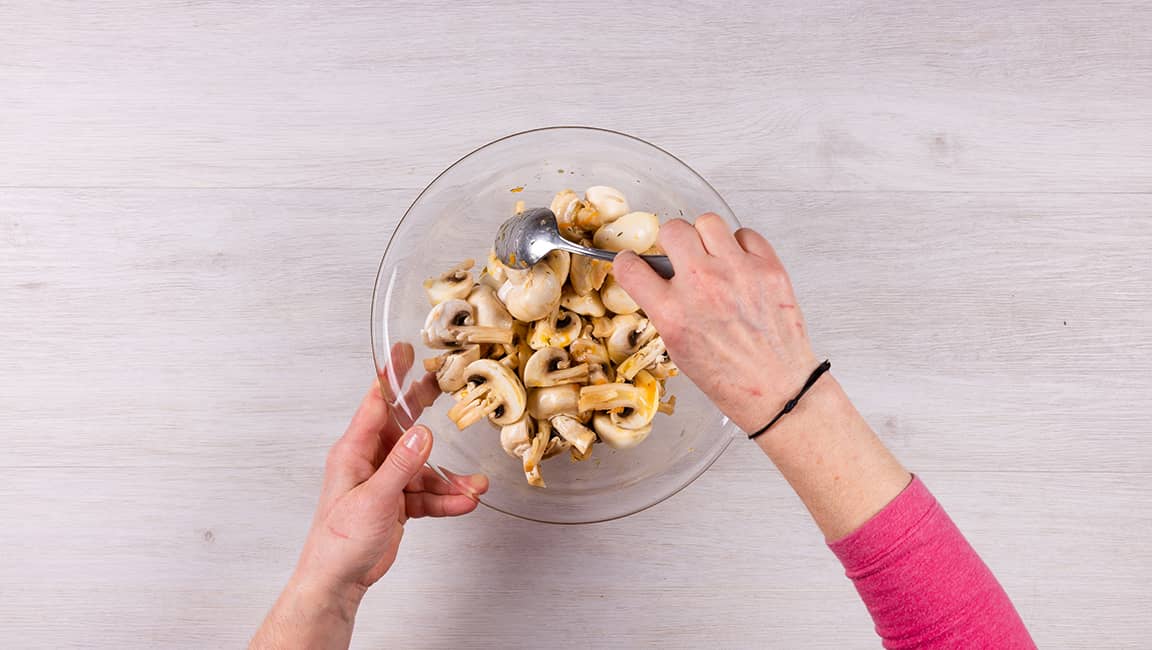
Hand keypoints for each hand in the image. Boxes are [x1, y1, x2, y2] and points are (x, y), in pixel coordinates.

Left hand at [296, 345, 488, 595]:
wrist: (337, 581)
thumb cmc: (338, 541)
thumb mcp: (373, 500)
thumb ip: (400, 465)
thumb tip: (422, 433)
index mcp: (354, 451)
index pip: (375, 404)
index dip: (391, 376)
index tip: (405, 351)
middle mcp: (370, 460)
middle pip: (404, 427)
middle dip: (426, 409)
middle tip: (447, 385)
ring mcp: (386, 481)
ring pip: (425, 469)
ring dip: (449, 479)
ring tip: (474, 486)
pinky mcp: (398, 503)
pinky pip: (428, 494)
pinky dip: (446, 500)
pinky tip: (464, 503)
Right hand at [613, 214, 817, 432]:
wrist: (776, 390)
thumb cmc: (729, 376)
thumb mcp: (677, 348)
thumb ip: (665, 308)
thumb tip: (658, 279)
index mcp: (672, 312)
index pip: (631, 267)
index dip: (628, 262)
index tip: (634, 263)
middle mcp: (702, 286)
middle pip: (672, 230)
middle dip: (671, 241)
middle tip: (679, 255)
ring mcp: (738, 272)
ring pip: (708, 222)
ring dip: (705, 237)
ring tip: (711, 256)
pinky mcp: (768, 268)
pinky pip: (746, 234)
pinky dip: (740, 246)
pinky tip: (739, 264)